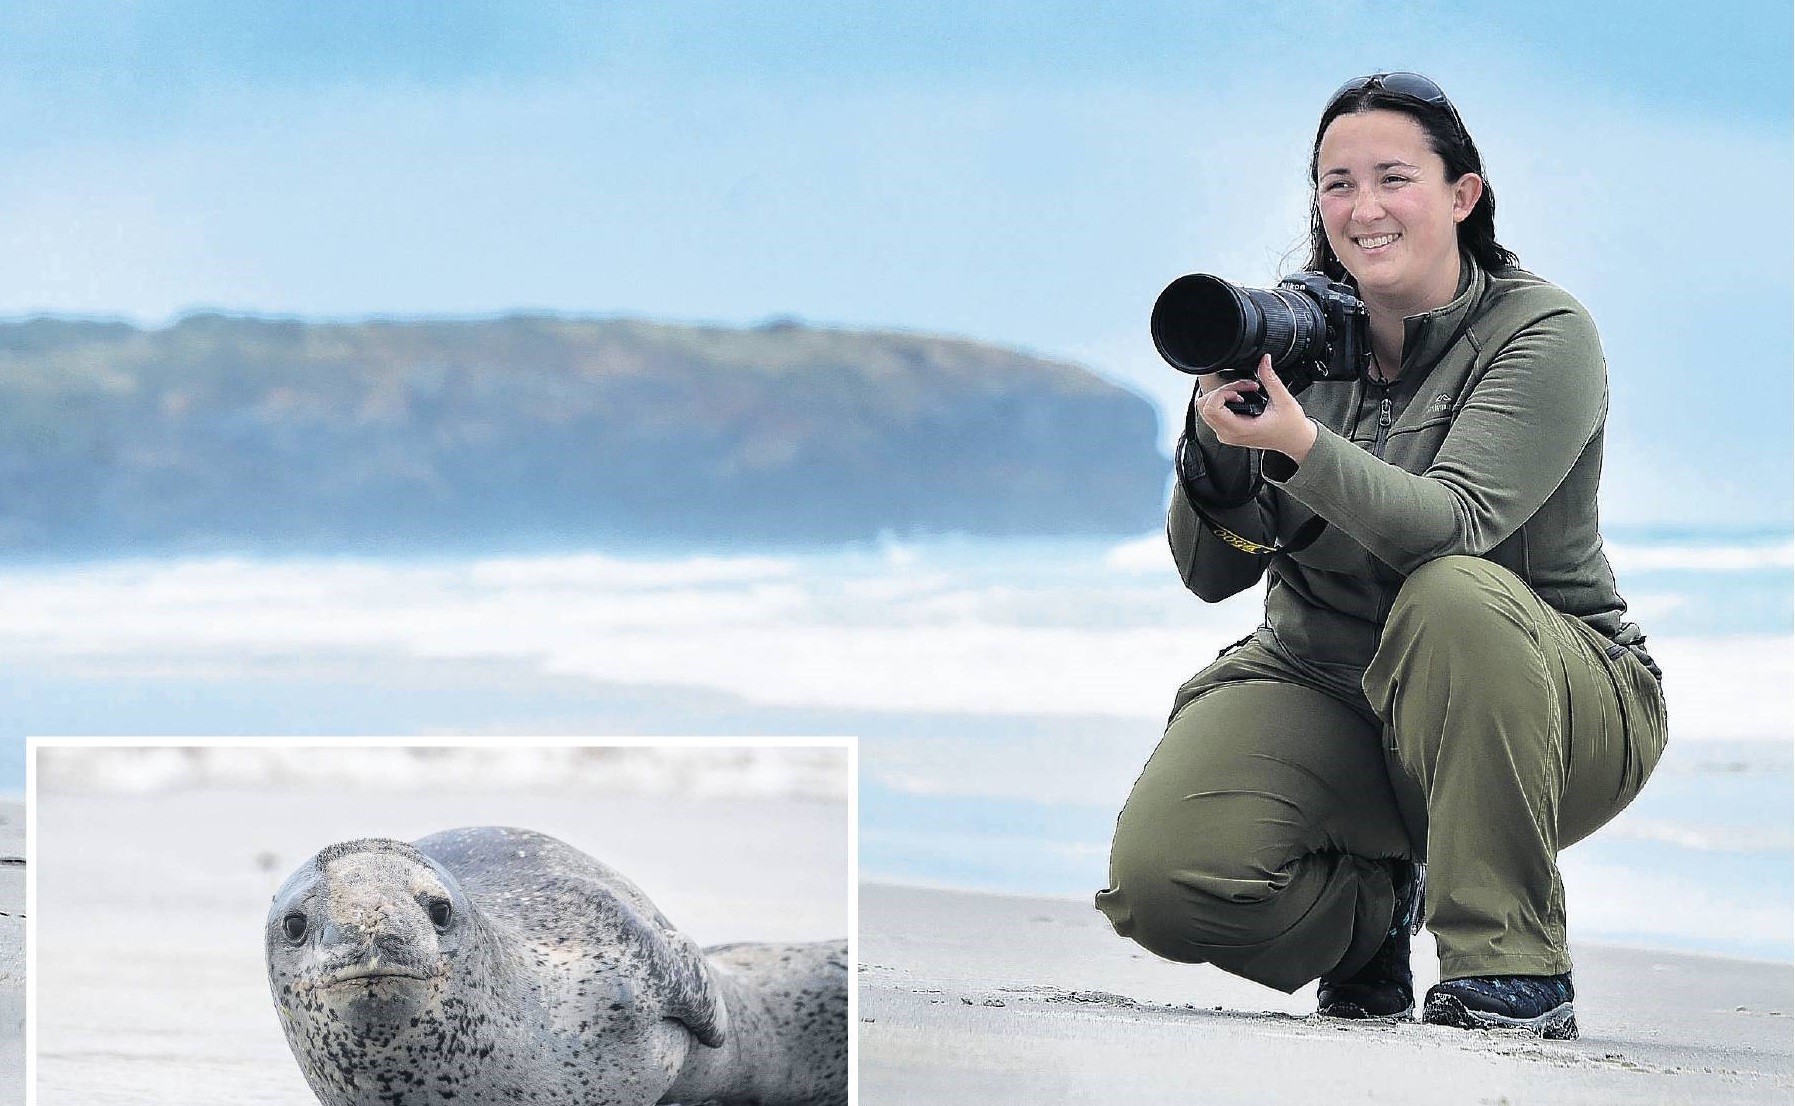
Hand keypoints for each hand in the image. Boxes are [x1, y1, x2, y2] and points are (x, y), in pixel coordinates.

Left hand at [1196, 355, 1317, 463]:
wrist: (1295, 441)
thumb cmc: (1291, 427)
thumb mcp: (1284, 400)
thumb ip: (1270, 379)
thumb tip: (1264, 361)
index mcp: (1239, 429)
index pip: (1211, 408)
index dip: (1223, 392)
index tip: (1240, 389)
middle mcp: (1228, 435)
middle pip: (1204, 408)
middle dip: (1220, 392)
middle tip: (1239, 389)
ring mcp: (1226, 435)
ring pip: (1206, 411)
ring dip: (1220, 397)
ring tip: (1240, 394)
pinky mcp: (1228, 433)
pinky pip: (1213, 415)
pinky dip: (1222, 403)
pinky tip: (1239, 400)